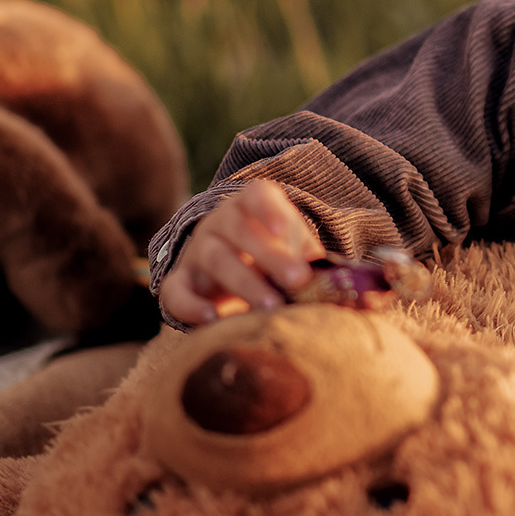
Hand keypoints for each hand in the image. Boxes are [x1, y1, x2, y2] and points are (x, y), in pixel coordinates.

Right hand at [157, 179, 324, 325]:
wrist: (229, 267)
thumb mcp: (292, 249)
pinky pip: (176, 292)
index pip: (256, 196)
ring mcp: (197, 251)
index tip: (284, 229)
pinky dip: (192, 306)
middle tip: (298, 280)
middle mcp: (219, 223)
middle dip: (270, 256)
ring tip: (270, 307)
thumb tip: (338, 282)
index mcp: (249, 207)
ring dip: (244, 283)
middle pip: (239, 229)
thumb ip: (310, 259)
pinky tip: (213, 320)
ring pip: (215, 259)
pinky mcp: (180, 283)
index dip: (268, 210)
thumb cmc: (271, 256)